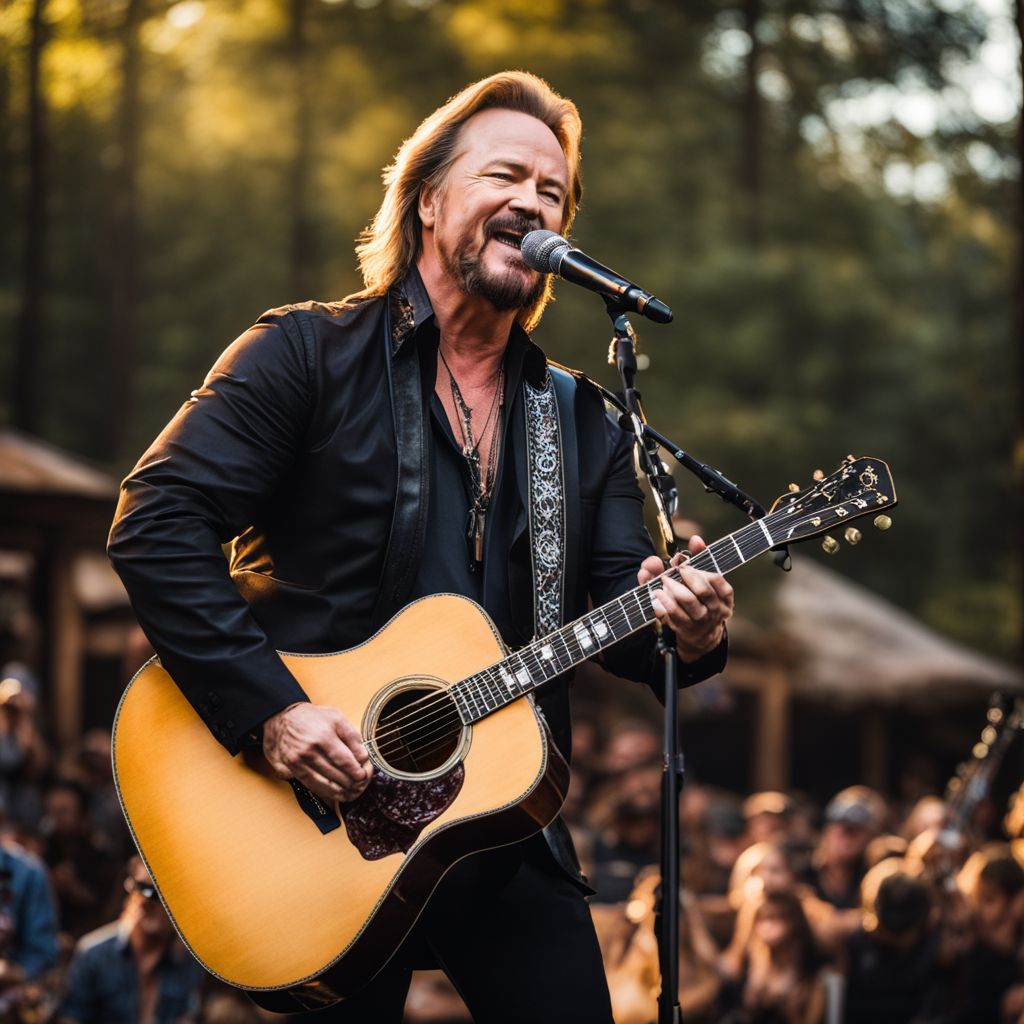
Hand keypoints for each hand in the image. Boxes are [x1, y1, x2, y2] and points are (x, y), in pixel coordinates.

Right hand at [262, 703, 372, 805]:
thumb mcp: (336, 717)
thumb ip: (352, 735)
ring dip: (340, 791)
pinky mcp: (293, 769)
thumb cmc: (313, 717)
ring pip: (324, 783)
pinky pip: (312, 785)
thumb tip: (363, 756)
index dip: (355, 771)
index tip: (364, 775)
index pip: (343, 760)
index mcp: (323, 736)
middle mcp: (309, 751)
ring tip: (352, 792)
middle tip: (361, 785)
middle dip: (351, 782)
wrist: (283, 718)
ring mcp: (299, 762)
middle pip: (335, 774)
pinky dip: (326, 792)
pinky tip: (337, 793)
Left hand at [637, 535, 732, 661]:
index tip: (684, 564)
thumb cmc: (701, 599)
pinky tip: (656, 596)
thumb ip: (699, 557)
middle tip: (673, 571)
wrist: (701, 634)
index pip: (716, 580)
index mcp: (724, 596)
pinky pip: (674, 616)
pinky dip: (664, 604)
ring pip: (689, 603)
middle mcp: (716, 609)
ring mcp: (701, 621)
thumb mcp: (703, 579)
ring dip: (673, 590)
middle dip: (686, 578)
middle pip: (703, 591)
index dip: (700, 569)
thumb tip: (696, 539)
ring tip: (662, 582)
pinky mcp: (686, 629)